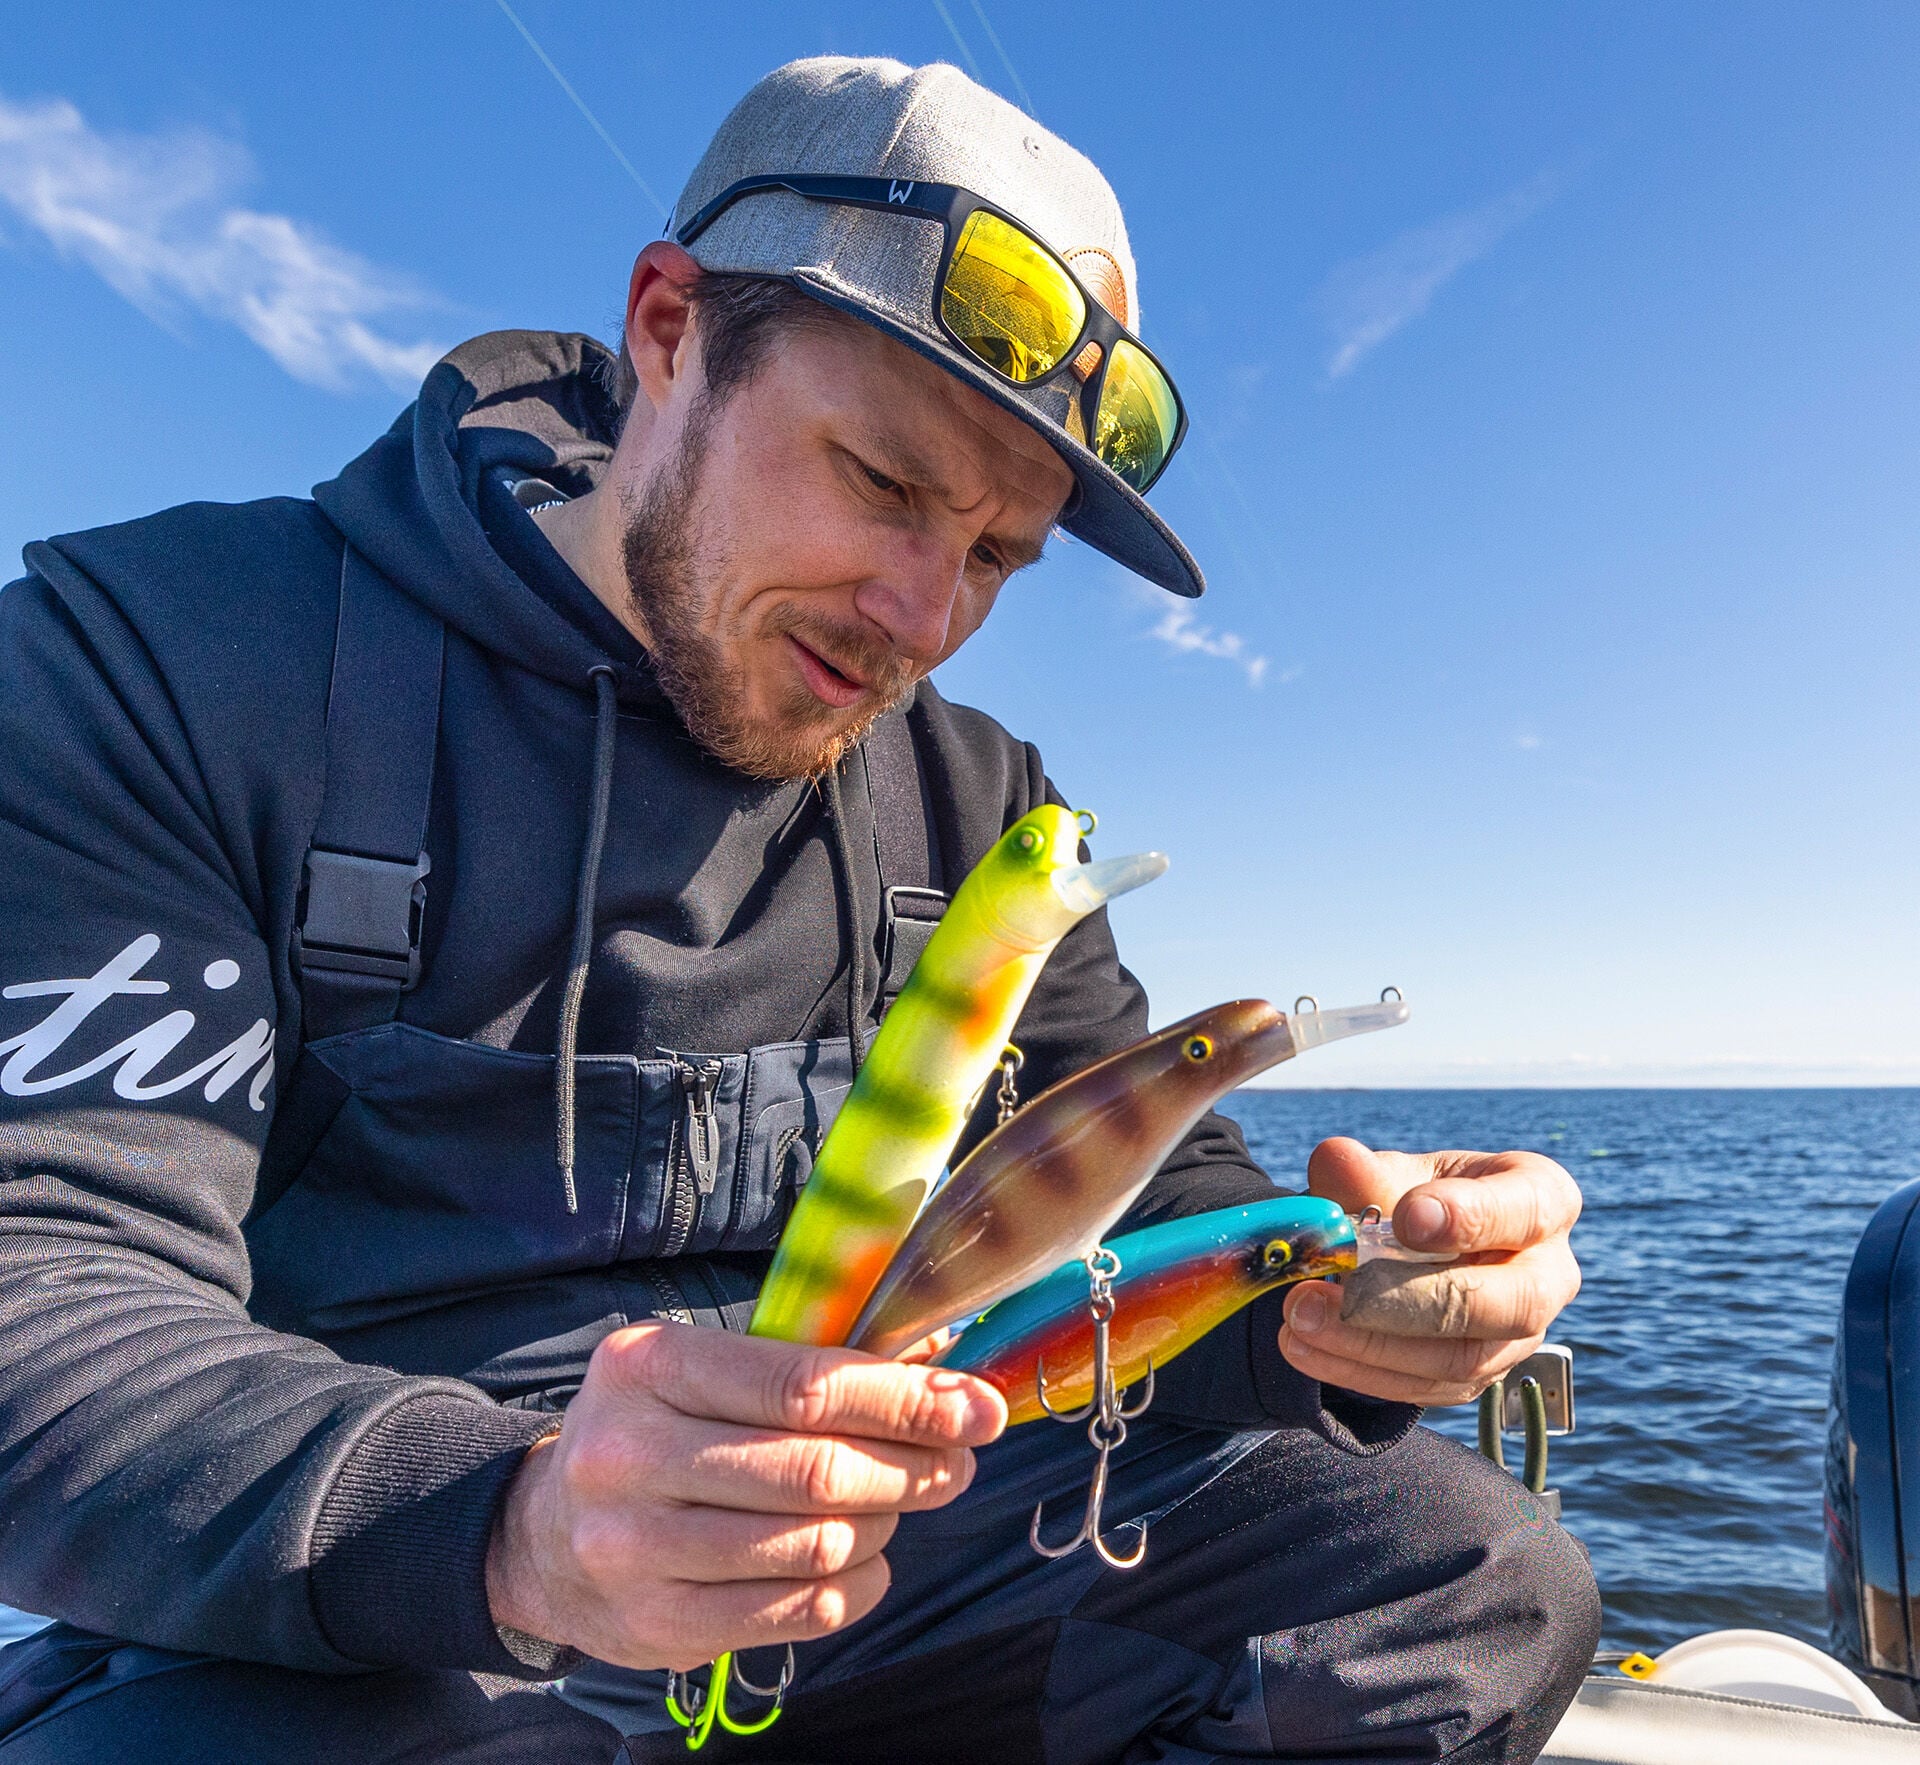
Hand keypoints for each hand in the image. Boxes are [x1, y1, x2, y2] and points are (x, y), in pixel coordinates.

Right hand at [485, 1321, 1005, 1669]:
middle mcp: (628, 1454)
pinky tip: (869, 1559)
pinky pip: (797, 1610)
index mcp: (646, 1367)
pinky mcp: (657, 1626)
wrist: (544, 1534)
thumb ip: (805, 1360)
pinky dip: (857, 1584)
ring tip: (904, 1502)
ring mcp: (634, 1549)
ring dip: (887, 1523)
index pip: (802, 1384)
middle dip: (912, 1463)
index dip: (904, 1398)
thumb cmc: (656, 1430)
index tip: (973, 1405)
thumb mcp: (700, 1366)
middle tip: (957, 1459)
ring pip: (815, 1544)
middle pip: (815, 1470)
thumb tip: (939, 1356)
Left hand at [1278, 1137, 1581, 1406]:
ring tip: (1299, 1319)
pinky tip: (1306, 1346)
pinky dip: (1361, 1371)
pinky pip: (1427, 1387)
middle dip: (1407, 1300)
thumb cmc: (1420, 1195)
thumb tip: (1335, 1158)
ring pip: (1460, 1358)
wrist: (1417, 1245)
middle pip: (1503, 1305)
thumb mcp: (1397, 1171)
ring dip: (1370, 1345)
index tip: (1406, 1218)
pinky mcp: (1479, 1377)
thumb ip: (1365, 1171)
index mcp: (1541, 1200)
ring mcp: (1519, 1336)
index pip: (1524, 1212)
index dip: (1468, 1218)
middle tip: (1330, 1286)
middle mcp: (1547, 1275)